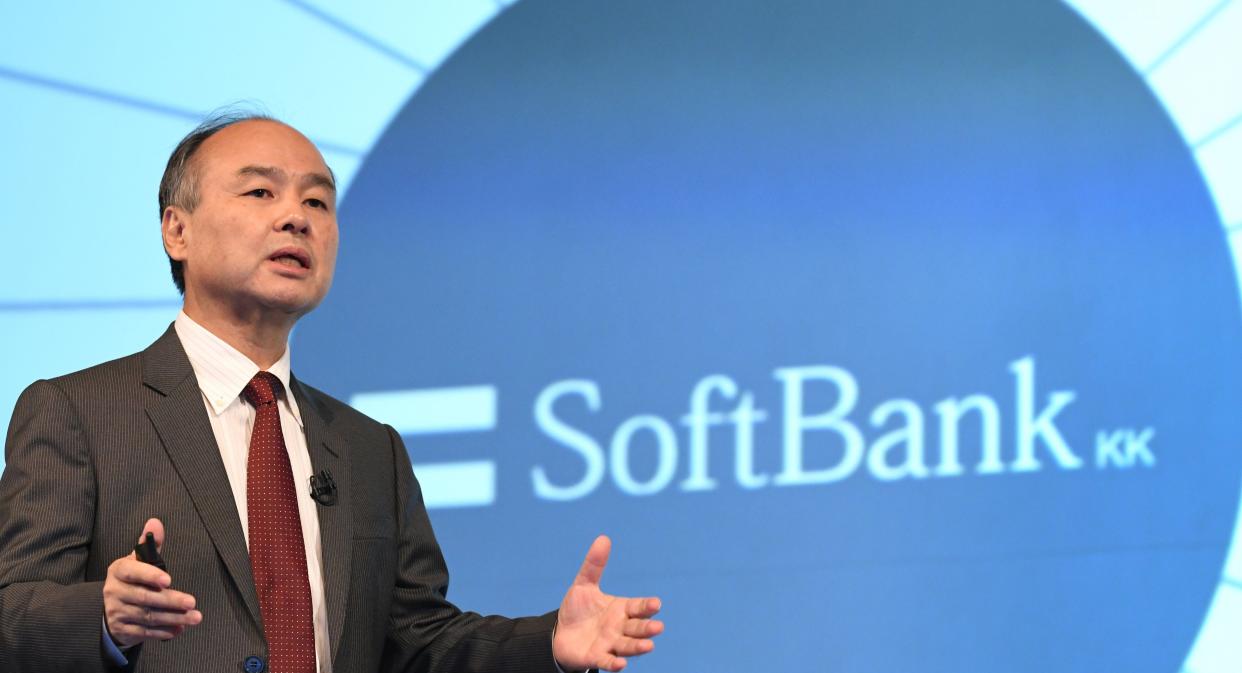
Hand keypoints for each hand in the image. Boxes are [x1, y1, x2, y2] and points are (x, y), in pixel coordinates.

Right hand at [102, 518, 201, 646]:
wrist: (113, 606)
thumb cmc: (133, 578)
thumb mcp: (139, 560)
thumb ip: (150, 544)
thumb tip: (155, 522)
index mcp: (118, 571)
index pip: (133, 572)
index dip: (150, 575)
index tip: (168, 580)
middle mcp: (114, 591)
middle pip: (144, 598)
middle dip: (170, 601)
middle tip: (192, 602)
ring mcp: (116, 612)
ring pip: (147, 616)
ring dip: (173, 618)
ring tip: (194, 617)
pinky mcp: (122, 629)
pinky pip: (144, 632)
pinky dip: (163, 632)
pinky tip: (179, 629)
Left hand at [553, 535, 663, 671]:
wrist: (560, 634)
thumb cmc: (578, 610)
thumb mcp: (583, 584)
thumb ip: (594, 565)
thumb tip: (603, 538)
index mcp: (621, 609)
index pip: (638, 607)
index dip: (647, 606)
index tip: (656, 604)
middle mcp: (620, 628)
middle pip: (637, 628)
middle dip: (647, 628)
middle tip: (658, 627)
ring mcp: (610, 644)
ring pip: (627, 646)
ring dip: (638, 647)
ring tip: (649, 646)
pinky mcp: (597, 657)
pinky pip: (607, 661)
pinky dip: (615, 663)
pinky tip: (620, 664)